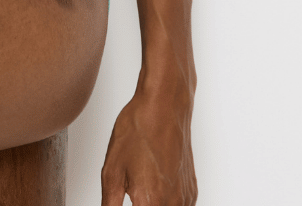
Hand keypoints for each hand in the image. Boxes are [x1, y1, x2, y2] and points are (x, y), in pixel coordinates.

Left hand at [101, 89, 196, 204]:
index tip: (122, 203)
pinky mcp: (191, 191)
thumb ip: (109, 204)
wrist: (163, 106)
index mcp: (151, 204)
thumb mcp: (112, 170)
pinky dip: (164, 204)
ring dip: (152, 205)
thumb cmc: (139, 130)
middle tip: (130, 195)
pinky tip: (151, 193)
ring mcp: (185, 200)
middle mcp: (173, 205)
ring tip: (138, 190)